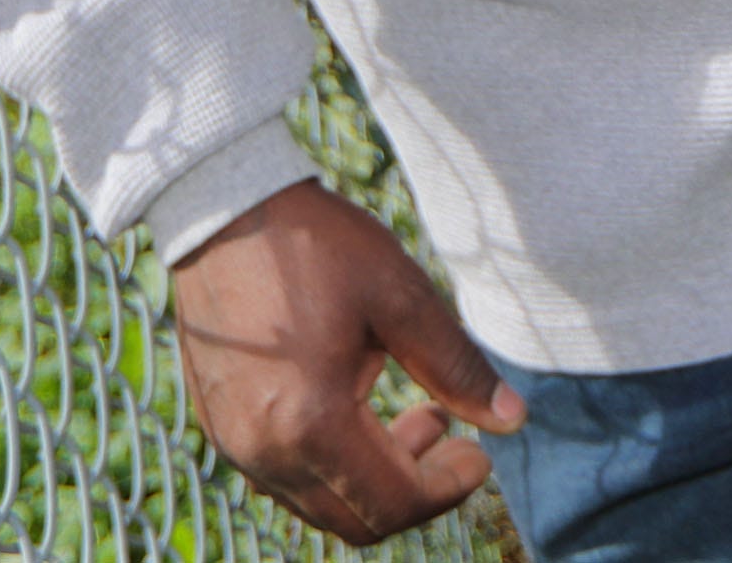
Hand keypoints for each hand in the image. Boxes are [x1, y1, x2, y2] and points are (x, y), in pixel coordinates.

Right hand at [171, 181, 521, 543]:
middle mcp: (264, 452)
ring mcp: (233, 444)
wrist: (224, 210)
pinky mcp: (219, 426)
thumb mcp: (399, 298)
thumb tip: (512, 419)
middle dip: (416, 489)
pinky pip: (285, 477)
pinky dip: (333, 464)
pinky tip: (358, 406)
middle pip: (357, 521)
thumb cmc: (316, 246)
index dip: (448, 488)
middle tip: (450, 432)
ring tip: (414, 411)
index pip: (394, 503)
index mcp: (311, 424)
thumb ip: (456, 368)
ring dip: (375, 478)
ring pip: (320, 503)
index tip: (480, 452)